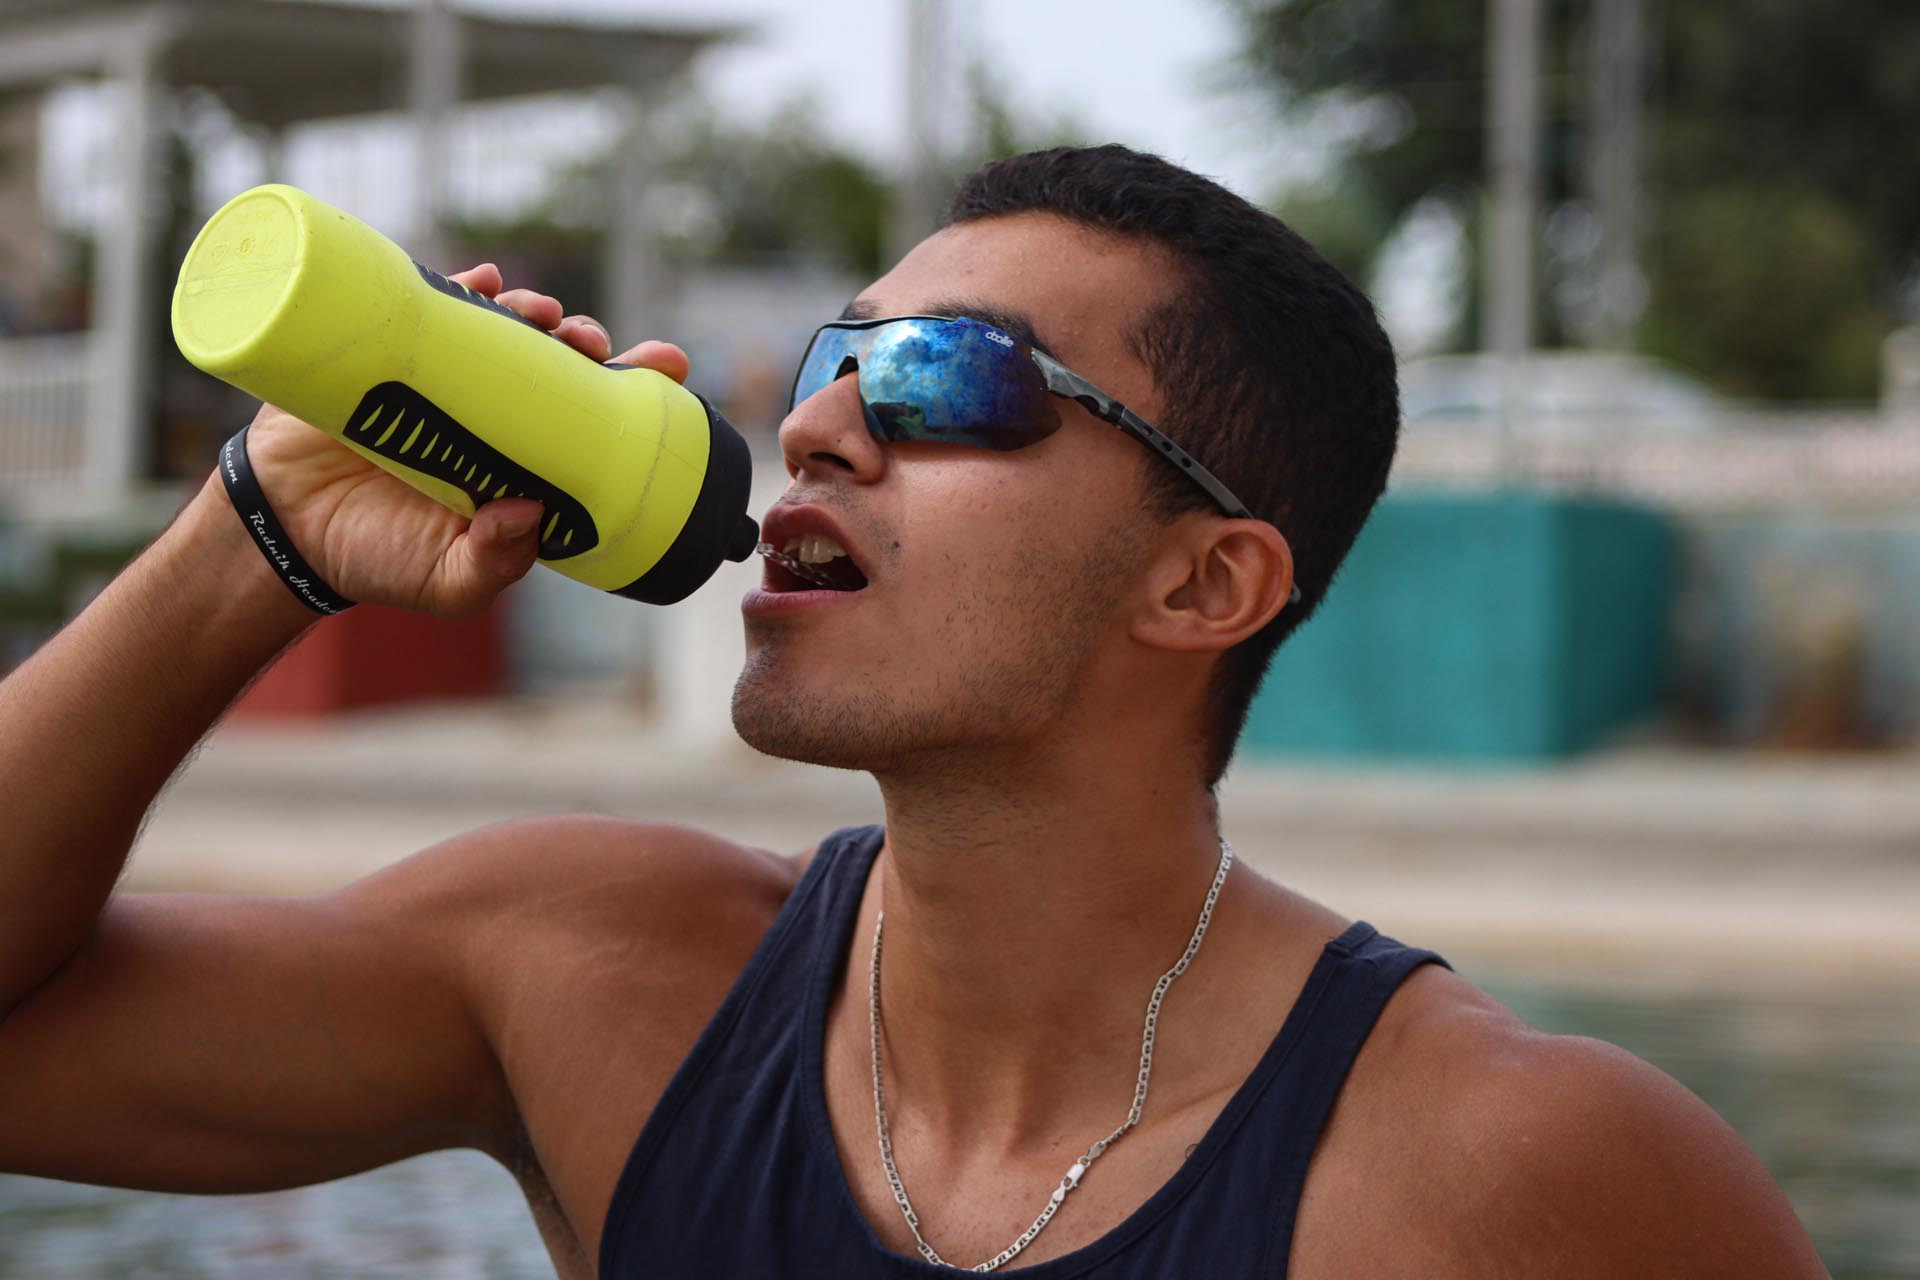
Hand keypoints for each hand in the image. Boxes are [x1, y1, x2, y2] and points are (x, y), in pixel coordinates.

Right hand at [239, 264, 690, 618]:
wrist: (285, 532)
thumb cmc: (378, 558)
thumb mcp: (447, 583)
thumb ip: (492, 563)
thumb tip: (530, 517)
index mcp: (525, 460)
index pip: (594, 417)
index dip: (634, 386)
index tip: (670, 365)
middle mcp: (495, 412)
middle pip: (558, 362)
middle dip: (588, 343)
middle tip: (593, 342)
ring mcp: (444, 377)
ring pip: (504, 328)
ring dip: (533, 311)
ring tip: (543, 314)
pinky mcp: (390, 353)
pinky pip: (431, 307)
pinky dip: (461, 287)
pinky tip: (483, 281)